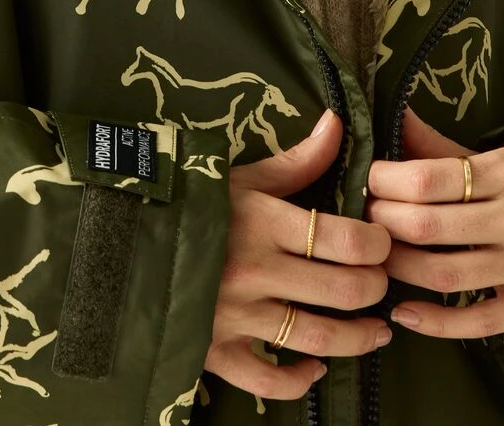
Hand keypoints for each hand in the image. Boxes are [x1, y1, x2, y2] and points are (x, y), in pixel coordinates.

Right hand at [206, 109, 392, 400]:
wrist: (121, 236)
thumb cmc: (188, 201)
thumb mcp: (241, 176)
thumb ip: (296, 160)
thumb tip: (337, 122)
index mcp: (262, 221)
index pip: (344, 238)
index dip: (377, 243)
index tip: (382, 241)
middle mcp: (254, 270)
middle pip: (342, 290)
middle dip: (375, 287)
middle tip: (381, 281)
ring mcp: (235, 314)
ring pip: (318, 337)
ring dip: (358, 338)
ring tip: (377, 329)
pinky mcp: (216, 349)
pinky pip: (268, 380)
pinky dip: (299, 380)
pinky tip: (317, 366)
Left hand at [364, 108, 503, 338]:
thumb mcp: (499, 155)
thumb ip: (440, 146)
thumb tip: (391, 115)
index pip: (428, 179)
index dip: (385, 181)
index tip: (369, 181)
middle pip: (428, 227)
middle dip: (384, 223)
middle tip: (365, 219)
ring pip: (445, 275)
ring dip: (399, 268)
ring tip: (377, 257)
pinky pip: (476, 322)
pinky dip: (435, 322)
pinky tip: (404, 313)